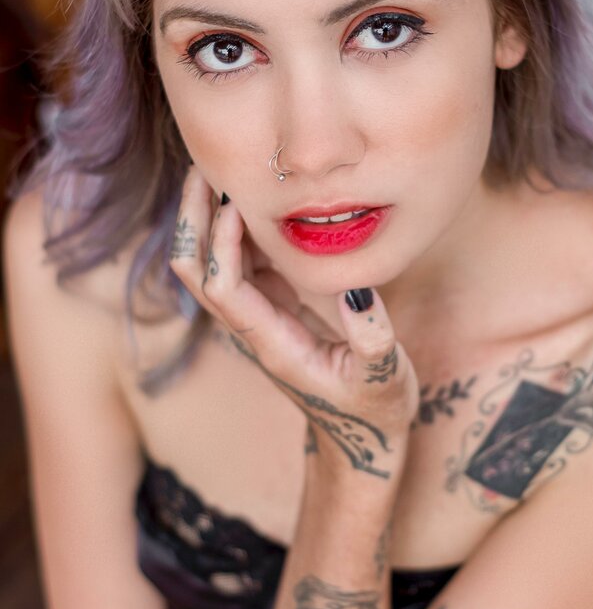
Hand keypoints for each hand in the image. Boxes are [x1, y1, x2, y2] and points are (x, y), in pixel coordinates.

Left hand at [169, 166, 419, 479]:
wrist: (361, 440)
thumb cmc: (374, 411)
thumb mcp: (384, 378)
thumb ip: (372, 338)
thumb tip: (355, 290)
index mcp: (273, 345)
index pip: (224, 289)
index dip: (222, 244)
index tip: (236, 202)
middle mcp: (254, 330)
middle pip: (197, 274)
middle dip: (192, 222)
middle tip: (202, 168)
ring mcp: (259, 320)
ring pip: (212, 265)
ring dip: (208, 220)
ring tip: (220, 170)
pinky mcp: (273, 310)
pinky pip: (242, 264)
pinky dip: (239, 229)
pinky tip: (257, 198)